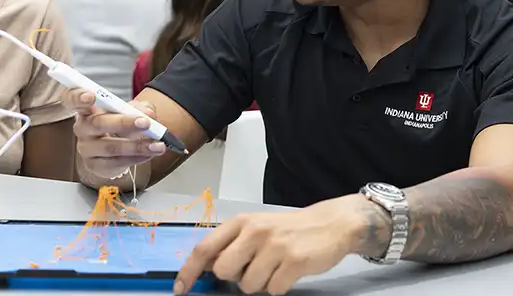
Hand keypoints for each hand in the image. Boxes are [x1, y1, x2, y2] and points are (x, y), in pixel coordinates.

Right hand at [62, 89, 166, 178]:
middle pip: (98, 123)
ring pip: (110, 147)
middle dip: (123, 122)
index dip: (78, 97)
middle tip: (145, 123)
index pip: (72, 99)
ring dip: (137, 146)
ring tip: (157, 145)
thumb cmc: (122, 122)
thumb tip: (149, 112)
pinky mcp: (94, 165)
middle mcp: (82, 128)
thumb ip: (141, 108)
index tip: (91, 96)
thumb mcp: (133, 110)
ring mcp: (86, 148)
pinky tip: (149, 154)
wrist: (123, 146)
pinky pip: (116, 163)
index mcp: (87, 108)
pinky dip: (136, 158)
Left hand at [175, 195, 376, 294]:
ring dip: (260, 284)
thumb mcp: (257, 228)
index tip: (181, 288)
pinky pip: (273, 290)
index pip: (205, 248)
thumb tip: (205, 268)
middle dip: (235, 278)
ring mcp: (275, 246)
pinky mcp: (294, 261)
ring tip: (274, 268)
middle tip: (252, 268)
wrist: (331, 224)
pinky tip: (289, 272)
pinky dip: (279, 287)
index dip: (189, 271)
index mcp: (241, 222)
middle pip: (224, 271)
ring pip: (249, 285)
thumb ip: (232, 244)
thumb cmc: (289, 229)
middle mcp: (255, 231)